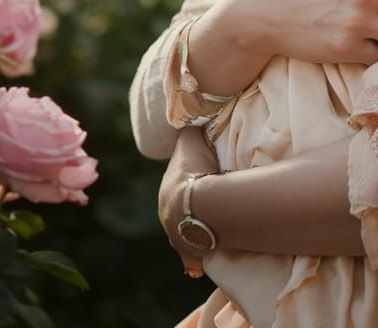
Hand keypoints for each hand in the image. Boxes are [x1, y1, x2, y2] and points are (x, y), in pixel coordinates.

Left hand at [158, 127, 219, 277]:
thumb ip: (190, 126)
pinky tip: (197, 267)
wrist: (199, 203)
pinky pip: (194, 260)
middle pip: (181, 213)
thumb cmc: (195, 171)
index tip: (204, 180)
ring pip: (186, 236)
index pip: (177, 187)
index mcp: (167, 194)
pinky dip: (195, 262)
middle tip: (210, 204)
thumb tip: (190, 110)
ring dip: (195, 233)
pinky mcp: (192, 254)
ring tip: (210, 228)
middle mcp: (168, 220)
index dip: (191, 182)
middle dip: (192, 210)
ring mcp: (179, 239)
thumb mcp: (190, 140)